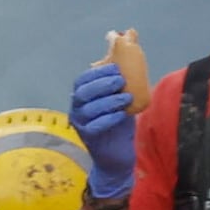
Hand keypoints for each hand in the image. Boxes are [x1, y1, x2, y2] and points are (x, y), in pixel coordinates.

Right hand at [66, 62, 138, 205]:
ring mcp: (80, 124)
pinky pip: (94, 126)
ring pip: (88, 109)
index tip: (115, 68)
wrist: (117, 154)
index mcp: (83, 97)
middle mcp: (77, 109)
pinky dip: (108, 119)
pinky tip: (121, 115)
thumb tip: (132, 54)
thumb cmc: (119, 124)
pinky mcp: (88, 138)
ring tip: (126, 98)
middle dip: (101, 84)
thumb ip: (120, 84)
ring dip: (108, 101)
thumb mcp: (120, 100)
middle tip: (121, 81)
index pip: (82, 80)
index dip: (97, 72)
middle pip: (82, 93)